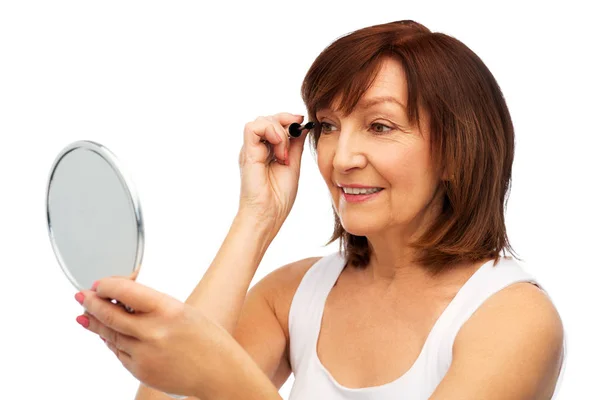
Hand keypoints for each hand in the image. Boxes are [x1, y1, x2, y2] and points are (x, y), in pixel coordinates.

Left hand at [74, 278, 236, 397]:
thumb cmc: (208, 340)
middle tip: (81, 296)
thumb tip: (124, 300)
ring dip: (96, 323)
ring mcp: (145, 354)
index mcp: (168, 310)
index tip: (100, 283)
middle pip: (109, 315)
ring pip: (110, 335)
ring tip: (85, 315)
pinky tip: (108, 336)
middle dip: (91, 303)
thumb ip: (154, 306)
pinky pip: (119, 353)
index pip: (125, 291)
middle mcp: (153, 332)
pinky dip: (112, 342)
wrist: (220, 373)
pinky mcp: (141, 372)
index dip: (106, 286)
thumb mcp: (184, 312)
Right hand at [238, 113, 308, 230]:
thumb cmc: (278, 197)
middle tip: (294, 140)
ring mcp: (250, 150)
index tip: (302, 122)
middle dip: (285, 122)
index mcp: (266, 150)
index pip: (274, 122)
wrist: (268, 215)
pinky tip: (279, 151)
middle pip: (267, 118)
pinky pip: (253, 128)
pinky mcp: (247, 153)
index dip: (288, 118)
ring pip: (260, 120)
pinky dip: (270, 132)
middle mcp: (256, 148)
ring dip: (279, 131)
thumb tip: (302, 126)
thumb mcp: (293, 164)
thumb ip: (295, 145)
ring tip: (285, 154)